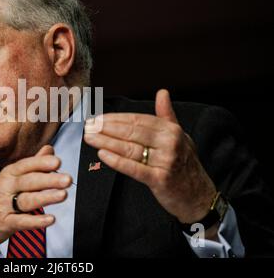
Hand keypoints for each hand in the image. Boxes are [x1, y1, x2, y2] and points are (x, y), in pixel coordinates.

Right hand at [0, 145, 71, 256]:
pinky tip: (50, 219)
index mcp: (9, 173)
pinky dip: (36, 221)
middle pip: (29, 181)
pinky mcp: (4, 223)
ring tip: (63, 195)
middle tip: (67, 179)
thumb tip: (50, 149)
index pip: (26, 165)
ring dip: (46, 197)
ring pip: (27, 200)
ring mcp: (3, 205)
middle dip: (49, 180)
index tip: (57, 162)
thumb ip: (33, 164)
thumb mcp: (11, 177)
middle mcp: (5, 186)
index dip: (41, 163)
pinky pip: (21, 221)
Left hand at [84, 89, 216, 225]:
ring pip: (129, 149)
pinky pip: (134, 168)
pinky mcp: (160, 180)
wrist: (198, 195)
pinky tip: (102, 155)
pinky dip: (117, 161)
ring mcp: (166, 161)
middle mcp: (170, 142)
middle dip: (106, 128)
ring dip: (106, 142)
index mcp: (171, 130)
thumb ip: (167, 115)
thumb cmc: (184, 164)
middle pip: (131, 132)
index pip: (138, 120)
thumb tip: (162, 92)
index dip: (115, 118)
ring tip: (89, 138)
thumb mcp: (179, 136)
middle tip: (88, 126)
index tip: (98, 118)